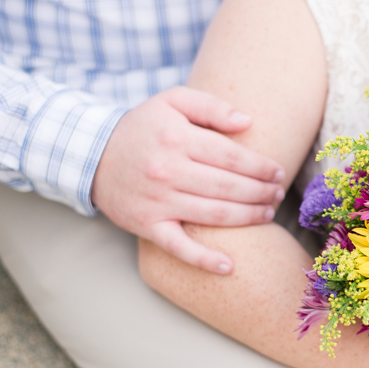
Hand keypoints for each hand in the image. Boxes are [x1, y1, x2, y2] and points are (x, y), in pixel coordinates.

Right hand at [92, 86, 285, 273]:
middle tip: (277, 193)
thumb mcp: (172, 100)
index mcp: (177, 139)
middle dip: (261, 192)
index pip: (233, 157)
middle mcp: (168, 171)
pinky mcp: (147, 225)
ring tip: (268, 214)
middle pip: (229, 187)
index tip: (278, 172)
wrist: (90, 155)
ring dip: (248, 218)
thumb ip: (212, 106)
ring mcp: (157, 201)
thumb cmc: (143, 127)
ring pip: (215, 215)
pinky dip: (204, 260)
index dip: (262, 167)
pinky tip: (229, 267)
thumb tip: (247, 122)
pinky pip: (179, 247)